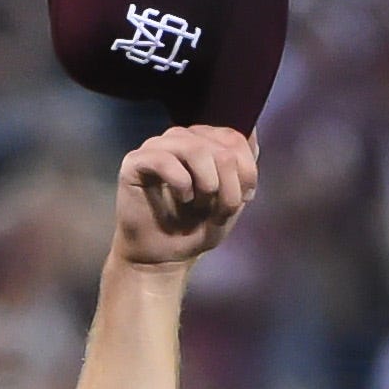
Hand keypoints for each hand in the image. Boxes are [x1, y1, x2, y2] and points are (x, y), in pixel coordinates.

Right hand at [114, 127, 257, 267]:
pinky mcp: (136, 161)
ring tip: (200, 206)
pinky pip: (164, 160)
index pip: (234, 138)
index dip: (246, 172)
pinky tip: (182, 199)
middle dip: (229, 187)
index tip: (243, 200)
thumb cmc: (196, 227)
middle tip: (220, 212)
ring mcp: (157, 146)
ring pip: (195, 149)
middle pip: (220, 148)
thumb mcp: (231, 200)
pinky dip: (181, 184)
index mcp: (204, 140)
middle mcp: (181, 137)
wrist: (164, 256)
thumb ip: (243, 168)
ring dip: (208, 185)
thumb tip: (253, 133)